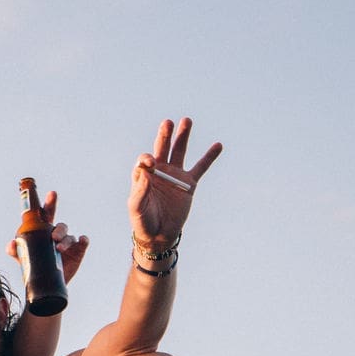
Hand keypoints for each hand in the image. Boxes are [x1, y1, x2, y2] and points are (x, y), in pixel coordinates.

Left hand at [7, 190, 87, 282]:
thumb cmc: (34, 266)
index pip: (47, 214)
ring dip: (64, 238)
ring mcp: (68, 242)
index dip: (49, 203)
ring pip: (68, 235)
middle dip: (61, 219)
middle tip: (51, 224)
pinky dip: (82, 241)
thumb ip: (15, 251)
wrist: (46, 283)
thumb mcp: (23, 258)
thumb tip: (11, 244)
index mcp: (44, 230)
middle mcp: (57, 234)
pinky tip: (81, 241)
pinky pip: (82, 243)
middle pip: (60, 223)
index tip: (51, 194)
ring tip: (57, 246)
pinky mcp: (77, 251)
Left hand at [129, 118, 221, 250]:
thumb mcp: (137, 208)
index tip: (151, 162)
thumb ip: (139, 190)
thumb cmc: (143, 221)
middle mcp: (159, 172)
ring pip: (180, 152)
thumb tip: (144, 172)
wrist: (159, 235)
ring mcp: (174, 176)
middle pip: (162, 148)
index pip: (145, 160)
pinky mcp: (188, 184)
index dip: (148, 158)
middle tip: (168, 122)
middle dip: (164, 135)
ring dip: (183, 136)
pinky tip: (218, 145)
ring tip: (187, 120)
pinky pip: (201, 168)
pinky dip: (209, 157)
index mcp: (144, 176)